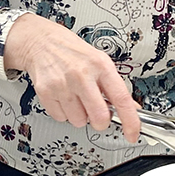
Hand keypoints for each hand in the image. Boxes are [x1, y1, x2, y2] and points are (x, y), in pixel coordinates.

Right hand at [3, 14, 139, 142]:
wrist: (42, 42)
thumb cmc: (73, 52)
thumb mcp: (99, 61)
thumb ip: (115, 85)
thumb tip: (131, 108)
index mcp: (100, 65)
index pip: (121, 99)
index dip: (130, 121)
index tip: (132, 133)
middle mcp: (81, 75)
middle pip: (99, 117)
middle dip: (100, 121)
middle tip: (96, 112)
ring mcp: (62, 84)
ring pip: (79, 121)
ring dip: (79, 115)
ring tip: (75, 98)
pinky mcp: (46, 91)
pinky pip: (60, 118)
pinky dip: (63, 112)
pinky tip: (63, 97)